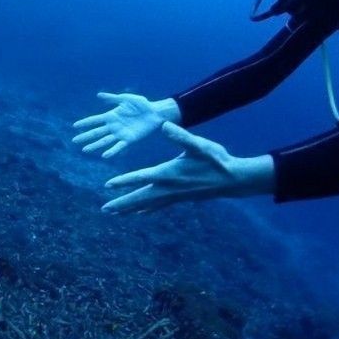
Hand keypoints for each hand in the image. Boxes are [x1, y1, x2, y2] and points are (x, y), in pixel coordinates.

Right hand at [72, 93, 179, 158]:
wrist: (155, 112)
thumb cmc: (141, 104)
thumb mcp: (126, 98)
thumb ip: (113, 98)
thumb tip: (98, 95)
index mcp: (111, 116)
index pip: (95, 120)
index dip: (85, 123)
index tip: (75, 126)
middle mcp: (113, 126)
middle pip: (96, 132)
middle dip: (85, 136)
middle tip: (74, 141)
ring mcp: (120, 134)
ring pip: (104, 141)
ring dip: (94, 145)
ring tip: (85, 150)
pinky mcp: (129, 139)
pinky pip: (119, 146)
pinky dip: (112, 151)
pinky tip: (104, 155)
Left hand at [101, 122, 274, 213]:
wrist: (233, 179)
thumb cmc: (215, 160)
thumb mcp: (198, 144)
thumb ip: (180, 136)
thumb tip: (164, 126)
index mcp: (168, 173)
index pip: (141, 177)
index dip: (123, 181)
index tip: (107, 186)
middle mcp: (168, 187)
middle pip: (140, 197)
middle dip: (122, 203)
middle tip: (105, 209)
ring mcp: (174, 195)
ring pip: (148, 204)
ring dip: (131, 208)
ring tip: (114, 213)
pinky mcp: (180, 198)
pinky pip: (159, 206)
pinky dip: (147, 209)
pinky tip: (139, 213)